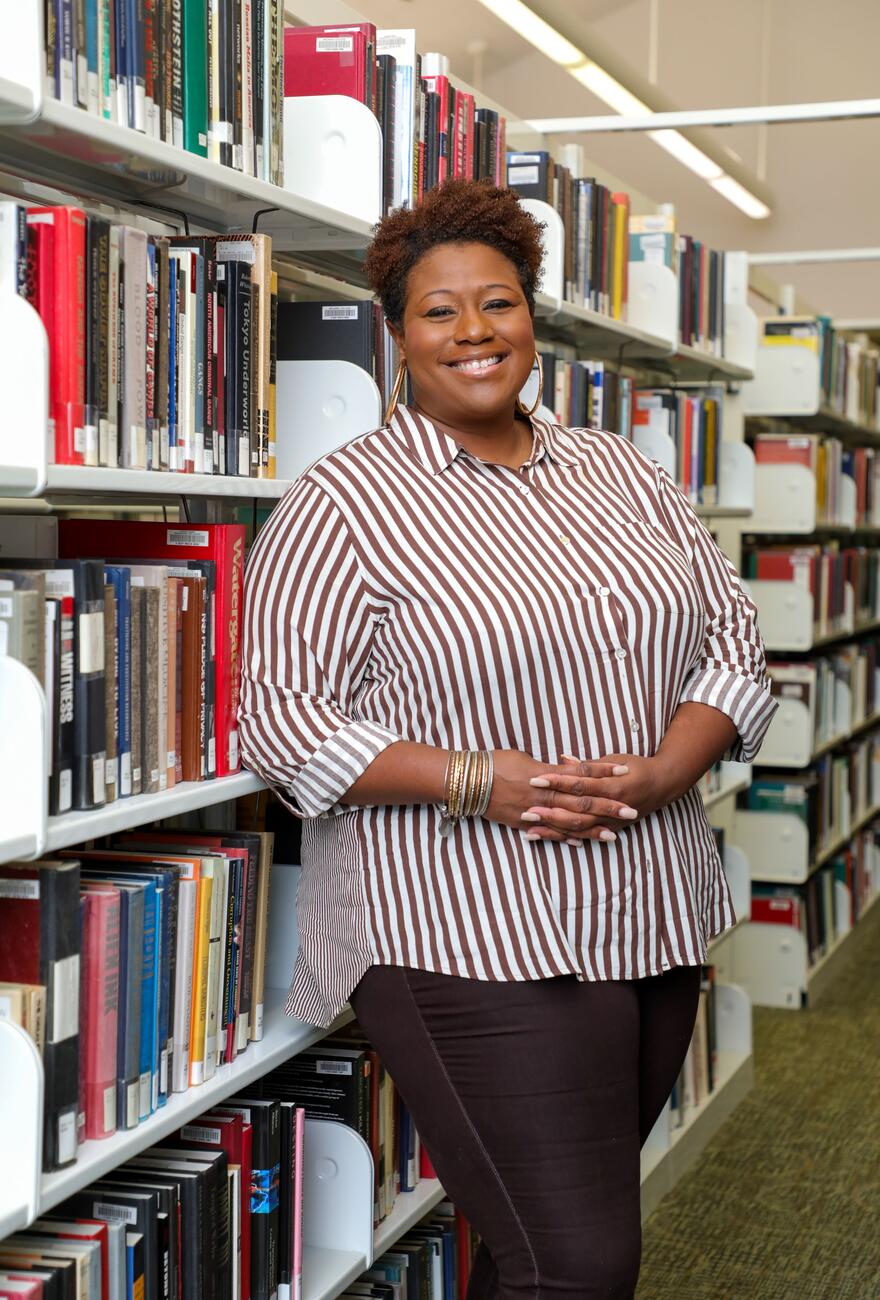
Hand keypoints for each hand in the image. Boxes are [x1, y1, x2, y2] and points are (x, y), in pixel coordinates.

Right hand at [486, 749, 639, 845]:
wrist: (467, 780)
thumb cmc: (495, 762)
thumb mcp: (525, 759)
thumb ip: (548, 767)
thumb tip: (566, 767)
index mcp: (544, 774)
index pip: (581, 773)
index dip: (604, 772)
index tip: (625, 771)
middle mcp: (542, 794)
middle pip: (581, 801)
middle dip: (607, 807)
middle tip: (632, 811)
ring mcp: (533, 811)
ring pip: (568, 822)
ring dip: (592, 828)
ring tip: (613, 833)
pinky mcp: (522, 823)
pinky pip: (548, 833)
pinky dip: (565, 838)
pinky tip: (581, 843)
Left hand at [521, 753, 675, 844]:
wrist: (664, 784)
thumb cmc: (637, 766)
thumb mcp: (614, 759)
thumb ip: (588, 764)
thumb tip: (562, 759)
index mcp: (611, 784)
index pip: (579, 783)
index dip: (557, 781)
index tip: (535, 779)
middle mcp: (611, 805)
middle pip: (576, 809)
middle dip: (550, 810)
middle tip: (526, 810)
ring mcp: (611, 820)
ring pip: (578, 827)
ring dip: (554, 829)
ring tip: (530, 830)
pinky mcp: (610, 827)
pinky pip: (585, 836)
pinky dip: (567, 838)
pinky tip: (550, 839)